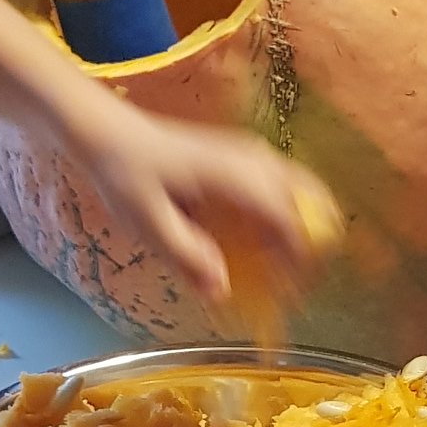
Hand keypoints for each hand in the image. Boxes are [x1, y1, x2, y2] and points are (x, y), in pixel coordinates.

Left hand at [80, 107, 338, 307]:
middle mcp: (252, 158)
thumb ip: (186, 256)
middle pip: (311, 197)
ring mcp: (253, 153)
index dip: (299, 252)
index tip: (295, 288)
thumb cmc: (127, 176)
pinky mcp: (247, 156)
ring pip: (306, 189)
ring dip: (308, 226)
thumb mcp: (148, 224)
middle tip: (300, 280)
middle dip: (315, 241)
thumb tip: (221, 292)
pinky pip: (289, 185)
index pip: (286, 212)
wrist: (112, 134)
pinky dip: (293, 214)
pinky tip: (272, 243)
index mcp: (231, 174)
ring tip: (290, 266)